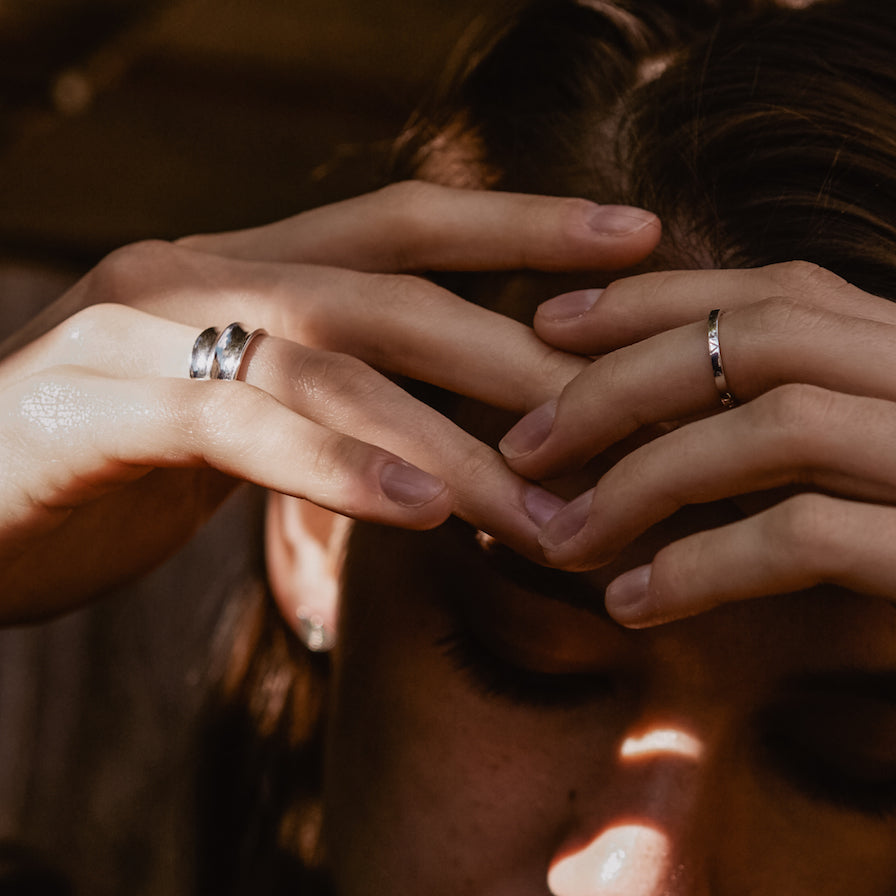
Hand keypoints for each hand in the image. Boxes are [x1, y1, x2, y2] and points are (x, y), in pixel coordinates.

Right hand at [0, 181, 659, 621]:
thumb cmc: (101, 471)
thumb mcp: (233, 424)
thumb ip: (328, 410)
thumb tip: (449, 452)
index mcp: (246, 269)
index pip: (410, 226)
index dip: (528, 227)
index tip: (641, 241)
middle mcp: (202, 272)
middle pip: (398, 292)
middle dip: (525, 356)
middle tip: (635, 421)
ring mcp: (143, 330)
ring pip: (336, 365)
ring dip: (458, 445)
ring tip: (554, 515)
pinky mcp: (99, 408)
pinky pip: (239, 429)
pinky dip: (342, 466)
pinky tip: (426, 508)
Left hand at [501, 262, 895, 895]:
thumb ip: (877, 495)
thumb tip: (724, 482)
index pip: (801, 297)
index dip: (665, 303)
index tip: (557, 335)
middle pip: (771, 334)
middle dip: (623, 375)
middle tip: (524, 434)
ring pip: (781, 423)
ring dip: (644, 474)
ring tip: (558, 532)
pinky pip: (815, 538)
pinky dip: (703, 564)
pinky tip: (634, 601)